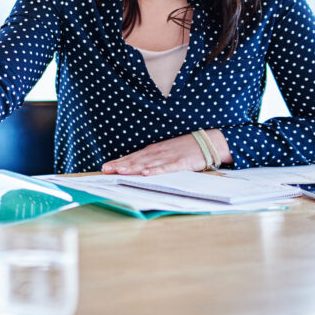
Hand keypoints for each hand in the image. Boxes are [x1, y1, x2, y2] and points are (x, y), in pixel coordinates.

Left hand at [101, 129, 230, 174]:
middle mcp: (158, 152)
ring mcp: (169, 157)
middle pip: (136, 160)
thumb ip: (153, 158)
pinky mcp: (181, 163)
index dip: (119, 162)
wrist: (209, 141)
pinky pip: (166, 168)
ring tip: (119, 171)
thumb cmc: (186, 148)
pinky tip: (145, 173)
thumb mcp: (166, 151)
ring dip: (133, 167)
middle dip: (120, 165)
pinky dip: (155, 170)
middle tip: (105, 170)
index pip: (132, 157)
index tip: (105, 167)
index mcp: (154, 150)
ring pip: (147, 164)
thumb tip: (138, 166)